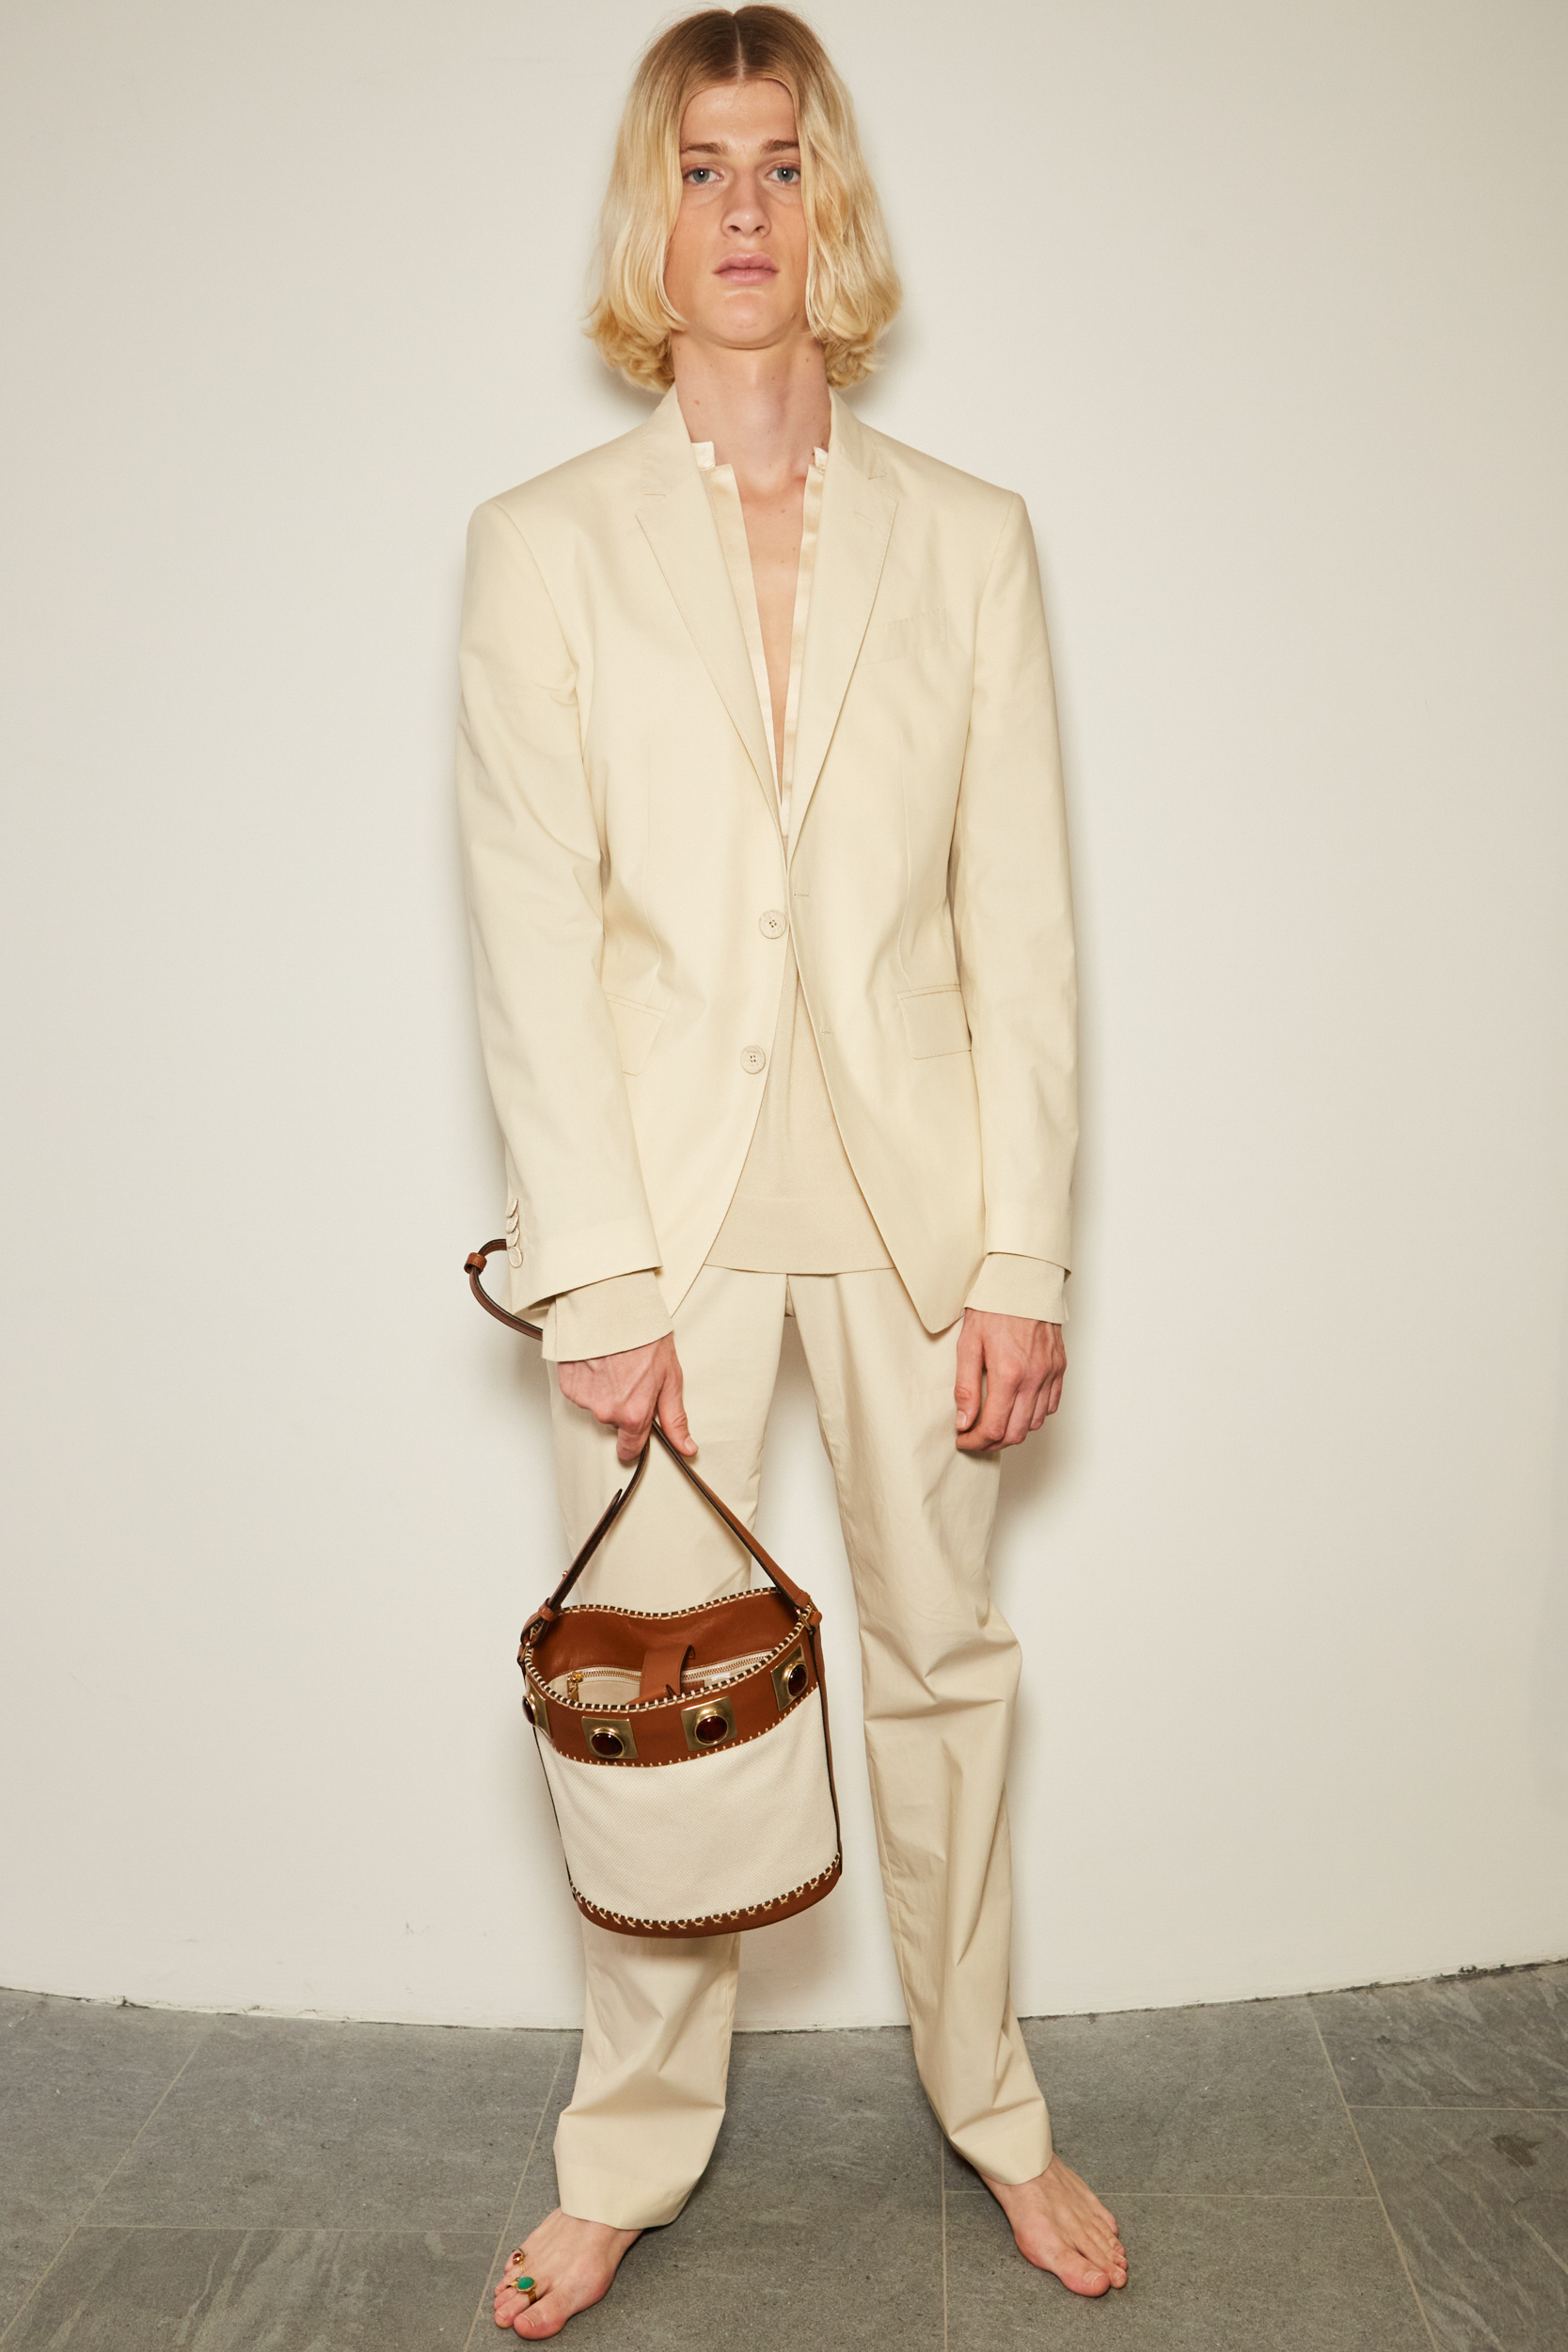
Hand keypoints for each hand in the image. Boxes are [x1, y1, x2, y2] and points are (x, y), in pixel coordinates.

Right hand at [555, 1333, 695, 1465]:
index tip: (637, 1434)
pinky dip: (589, 1380)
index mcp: (633, 1414)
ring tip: (615, 1364)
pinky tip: (599, 1362)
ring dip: (605, 1390)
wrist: (612, 1309)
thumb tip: (686, 1447)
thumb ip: (674, 1418)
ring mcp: (584, 1399)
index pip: (629, 1449)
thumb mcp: (670, 1377)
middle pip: (614, 1421)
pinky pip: (581, 1391)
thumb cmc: (643, 1337)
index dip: (635, 1442)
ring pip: (597, 1404)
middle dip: (623, 1405)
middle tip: (631, 1377)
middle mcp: (606, 1412)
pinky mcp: (568, 1385)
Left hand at [954, 1309, 1064, 1452]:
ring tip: (994, 1424)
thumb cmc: (994, 1307)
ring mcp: (1050, 1374)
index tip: (963, 1439)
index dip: (975, 1442)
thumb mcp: (968, 1345)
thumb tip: (964, 1421)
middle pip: (1016, 1434)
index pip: (993, 1428)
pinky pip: (1050, 1405)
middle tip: (975, 1438)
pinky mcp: (1059, 1367)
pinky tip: (1017, 1408)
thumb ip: (966, 1387)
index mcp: (1008, 1374)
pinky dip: (1033, 1415)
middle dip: (992, 1443)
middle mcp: (1034, 1378)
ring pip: (1034, 1423)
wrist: (1023, 1281)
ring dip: (1013, 1431)